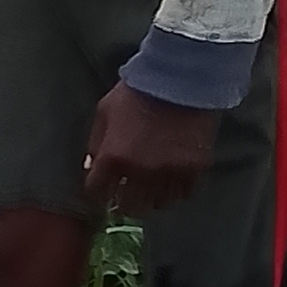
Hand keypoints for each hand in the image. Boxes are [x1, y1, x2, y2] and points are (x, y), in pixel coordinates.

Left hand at [83, 83, 218, 214]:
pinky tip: (171, 179)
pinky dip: (175, 190)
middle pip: (129, 207)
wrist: (179, 79)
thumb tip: (92, 167)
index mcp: (114, 156)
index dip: (97, 193)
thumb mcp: (104, 113)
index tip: (102, 191)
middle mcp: (141, 171)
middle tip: (126, 194)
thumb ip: (96, 143)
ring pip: (158, 204)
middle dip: (124, 202)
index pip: (97, 193)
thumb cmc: (136, 93)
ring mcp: (170, 172)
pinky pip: (183, 193)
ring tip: (150, 187)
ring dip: (151, 198)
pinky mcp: (194, 169)